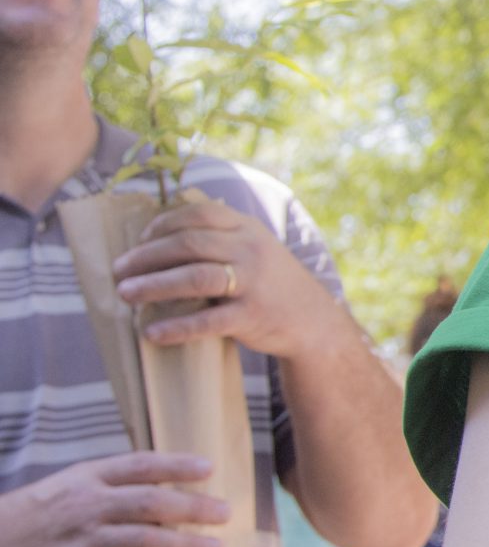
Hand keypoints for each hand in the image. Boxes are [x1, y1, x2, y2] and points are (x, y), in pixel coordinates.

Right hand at [0, 452, 230, 546]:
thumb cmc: (46, 511)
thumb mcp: (75, 484)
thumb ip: (118, 485)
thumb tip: (174, 490)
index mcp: (90, 478)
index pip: (140, 466)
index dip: (176, 465)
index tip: (210, 467)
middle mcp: (88, 505)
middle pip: (149, 502)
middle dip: (192, 507)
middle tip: (225, 512)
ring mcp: (82, 540)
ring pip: (142, 540)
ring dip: (184, 545)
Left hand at [112, 198, 353, 359]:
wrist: (312, 320)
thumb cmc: (270, 282)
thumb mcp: (254, 247)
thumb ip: (219, 237)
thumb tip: (156, 238)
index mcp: (248, 228)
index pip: (199, 214)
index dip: (163, 224)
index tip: (139, 239)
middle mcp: (251, 250)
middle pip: (189, 244)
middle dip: (147, 256)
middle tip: (118, 270)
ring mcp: (253, 283)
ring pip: (195, 278)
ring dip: (153, 286)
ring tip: (125, 294)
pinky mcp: (252, 316)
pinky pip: (207, 321)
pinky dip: (176, 327)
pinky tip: (152, 332)